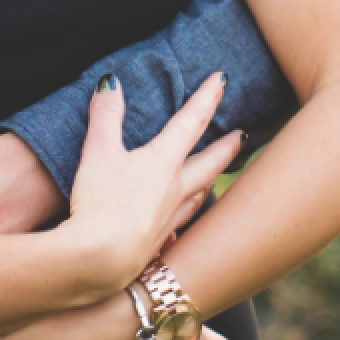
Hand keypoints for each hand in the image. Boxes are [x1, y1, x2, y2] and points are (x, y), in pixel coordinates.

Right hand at [69, 73, 242, 287]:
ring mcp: (169, 220)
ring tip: (214, 176)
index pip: (190, 122)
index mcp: (163, 163)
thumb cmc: (101, 203)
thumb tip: (111, 82)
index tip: (223, 79)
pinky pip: (180, 227)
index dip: (206, 97)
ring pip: (198, 196)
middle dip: (225, 147)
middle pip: (209, 164)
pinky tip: (180, 227)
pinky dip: (185, 219)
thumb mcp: (98, 152)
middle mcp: (175, 190)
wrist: (102, 260)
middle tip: (242, 137)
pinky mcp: (158, 245)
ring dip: (209, 181)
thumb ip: (105, 116)